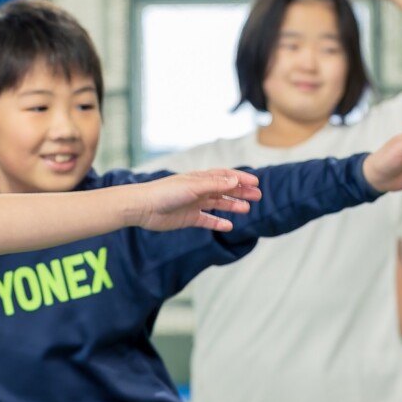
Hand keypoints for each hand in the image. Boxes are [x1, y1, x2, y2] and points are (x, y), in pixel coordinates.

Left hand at [138, 169, 261, 231]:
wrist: (143, 207)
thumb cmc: (165, 193)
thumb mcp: (193, 187)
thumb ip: (214, 185)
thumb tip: (235, 182)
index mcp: (199, 178)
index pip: (224, 176)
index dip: (240, 178)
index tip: (255, 182)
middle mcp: (198, 190)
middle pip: (224, 190)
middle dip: (241, 192)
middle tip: (257, 196)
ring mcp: (194, 204)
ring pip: (218, 204)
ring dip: (232, 205)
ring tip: (247, 209)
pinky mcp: (188, 218)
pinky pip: (207, 220)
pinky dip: (218, 222)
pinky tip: (229, 226)